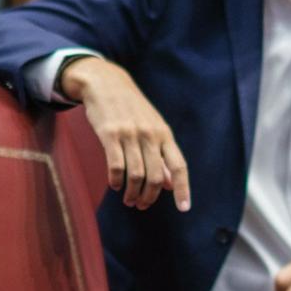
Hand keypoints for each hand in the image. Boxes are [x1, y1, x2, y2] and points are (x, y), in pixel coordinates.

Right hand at [60, 57, 190, 211]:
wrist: (106, 82)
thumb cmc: (131, 108)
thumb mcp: (152, 127)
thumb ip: (161, 155)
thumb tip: (169, 184)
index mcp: (164, 134)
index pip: (178, 166)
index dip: (183, 188)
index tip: (184, 208)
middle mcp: (150, 135)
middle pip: (156, 176)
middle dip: (149, 197)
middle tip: (141, 205)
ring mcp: (130, 134)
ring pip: (136, 175)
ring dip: (132, 193)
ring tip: (128, 200)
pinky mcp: (110, 134)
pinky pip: (116, 166)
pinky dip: (116, 181)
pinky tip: (114, 185)